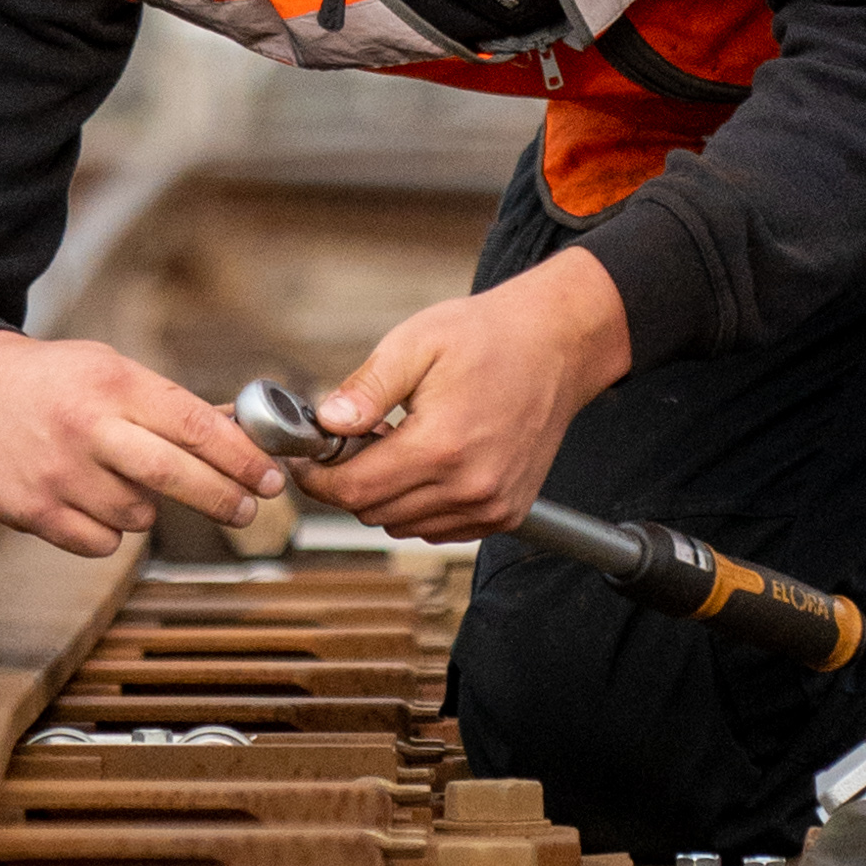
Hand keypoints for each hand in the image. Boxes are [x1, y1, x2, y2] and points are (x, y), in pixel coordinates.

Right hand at [0, 328, 275, 557]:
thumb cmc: (52, 383)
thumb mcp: (109, 369)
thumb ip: (167, 404)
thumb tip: (239, 436)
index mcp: (113, 384)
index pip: (194, 425)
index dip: (242, 456)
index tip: (272, 477)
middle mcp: (87, 428)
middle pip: (175, 475)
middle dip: (224, 497)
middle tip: (248, 508)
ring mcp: (58, 474)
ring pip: (138, 514)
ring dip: (148, 505)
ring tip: (122, 477)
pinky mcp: (33, 511)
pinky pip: (102, 541)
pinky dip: (108, 529)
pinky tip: (88, 497)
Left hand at [312, 249, 632, 540]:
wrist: (558, 344)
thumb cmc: (489, 336)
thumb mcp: (416, 343)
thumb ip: (367, 388)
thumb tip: (325, 425)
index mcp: (441, 446)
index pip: (352, 491)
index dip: (317, 478)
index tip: (307, 457)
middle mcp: (470, 487)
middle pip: (373, 513)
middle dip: (350, 481)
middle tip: (356, 438)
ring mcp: (492, 506)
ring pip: (403, 526)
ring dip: (386, 495)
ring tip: (398, 443)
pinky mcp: (506, 513)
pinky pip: (439, 529)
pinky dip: (420, 506)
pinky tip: (429, 462)